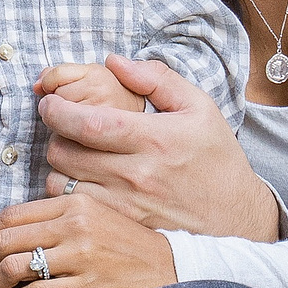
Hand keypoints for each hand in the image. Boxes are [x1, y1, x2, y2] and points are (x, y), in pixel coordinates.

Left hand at [0, 186, 179, 287]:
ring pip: (13, 267)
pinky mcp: (86, 285)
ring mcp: (80, 255)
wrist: (169, 268)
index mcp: (73, 202)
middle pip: (5, 240)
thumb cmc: (126, 245)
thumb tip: (4, 236)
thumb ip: (54, 219)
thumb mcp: (93, 217)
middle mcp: (74, 224)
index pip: (10, 215)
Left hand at [38, 54, 280, 239]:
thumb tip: (114, 61)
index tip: (50, 103)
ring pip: (63, 183)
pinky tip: (81, 180)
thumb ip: (156, 78)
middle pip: (67, 153)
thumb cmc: (216, 158)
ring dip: (58, 165)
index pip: (89, 123)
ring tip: (72, 153)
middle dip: (53, 135)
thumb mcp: (199, 107)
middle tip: (61, 126)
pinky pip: (76, 208)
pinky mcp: (123, 226)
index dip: (58, 111)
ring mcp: (128, 205)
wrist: (237, 217)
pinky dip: (67, 192)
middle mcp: (138, 174)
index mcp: (155, 138)